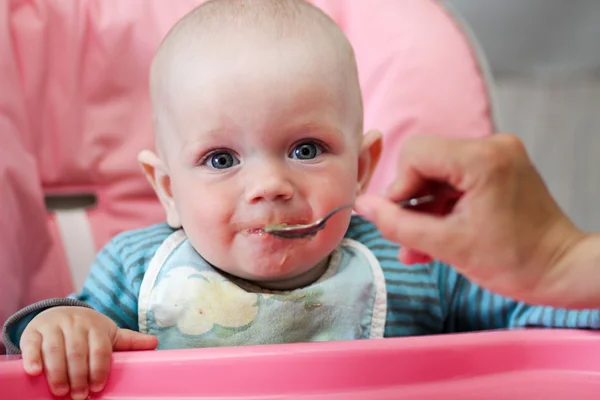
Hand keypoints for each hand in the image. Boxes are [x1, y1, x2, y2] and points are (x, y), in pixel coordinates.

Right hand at [20, 306, 157, 398]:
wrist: (60, 312)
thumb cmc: (88, 329)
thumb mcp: (109, 333)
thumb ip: (129, 341)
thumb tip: (155, 343)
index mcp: (96, 326)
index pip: (99, 348)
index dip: (99, 369)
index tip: (97, 387)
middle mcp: (75, 324)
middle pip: (77, 352)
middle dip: (78, 376)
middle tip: (79, 396)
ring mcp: (53, 326)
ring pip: (55, 350)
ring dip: (57, 373)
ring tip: (61, 391)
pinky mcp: (33, 331)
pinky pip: (32, 344)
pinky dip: (32, 358)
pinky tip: (35, 372)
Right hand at [355, 134, 585, 303]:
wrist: (562, 271)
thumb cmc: (515, 262)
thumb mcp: (448, 246)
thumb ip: (398, 224)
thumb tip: (362, 206)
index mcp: (482, 159)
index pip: (415, 154)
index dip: (399, 188)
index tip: (397, 220)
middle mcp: (492, 147)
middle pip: (425, 163)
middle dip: (411, 201)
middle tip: (406, 237)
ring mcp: (498, 156)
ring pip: (438, 175)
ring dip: (425, 210)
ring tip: (418, 249)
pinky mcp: (499, 169)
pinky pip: (456, 182)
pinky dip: (443, 208)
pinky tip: (434, 239)